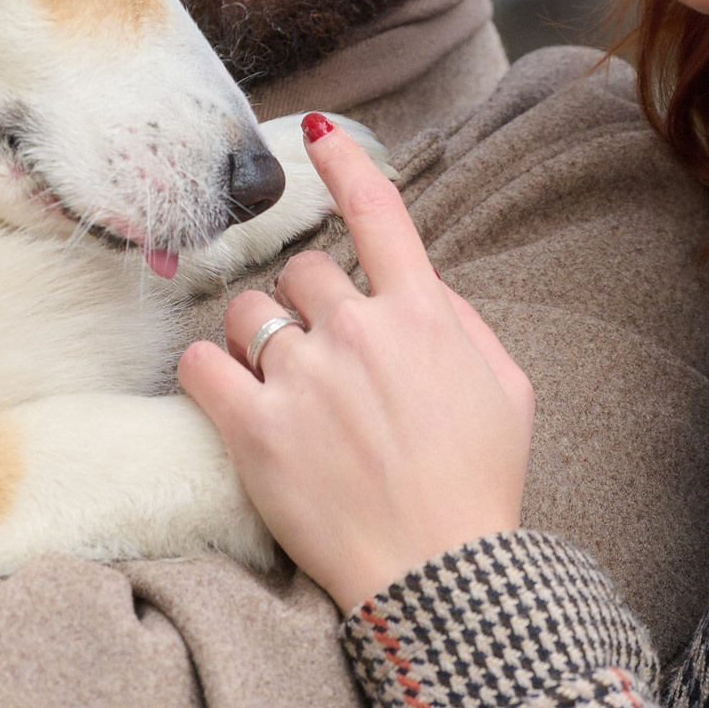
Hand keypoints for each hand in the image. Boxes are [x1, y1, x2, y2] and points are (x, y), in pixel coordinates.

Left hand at [178, 115, 533, 612]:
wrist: (440, 573)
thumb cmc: (479, 486)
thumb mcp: (506, 391)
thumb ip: (460, 324)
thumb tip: (419, 289)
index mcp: (422, 315)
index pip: (378, 213)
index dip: (345, 164)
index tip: (317, 134)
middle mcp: (359, 331)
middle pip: (303, 273)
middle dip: (305, 308)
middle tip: (320, 362)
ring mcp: (303, 378)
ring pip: (248, 313)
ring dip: (254, 338)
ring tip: (277, 387)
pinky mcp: (255, 429)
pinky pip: (202, 367)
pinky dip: (206, 374)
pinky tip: (224, 395)